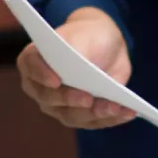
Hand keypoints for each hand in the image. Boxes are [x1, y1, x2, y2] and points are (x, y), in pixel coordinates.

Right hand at [17, 6, 135, 129]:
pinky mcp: (80, 116)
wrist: (105, 47)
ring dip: (94, 113)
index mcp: (34, 60)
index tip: (56, 80)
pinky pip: (93, 122)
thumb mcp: (84, 35)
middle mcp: (41, 87)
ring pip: (72, 116)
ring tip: (114, 107)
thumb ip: (76, 49)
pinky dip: (111, 118)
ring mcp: (59, 106)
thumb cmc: (88, 36)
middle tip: (87, 98)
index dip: (41, 74)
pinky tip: (127, 112)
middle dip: (70, 100)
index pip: (31, 67)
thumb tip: (76, 65)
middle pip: (50, 99)